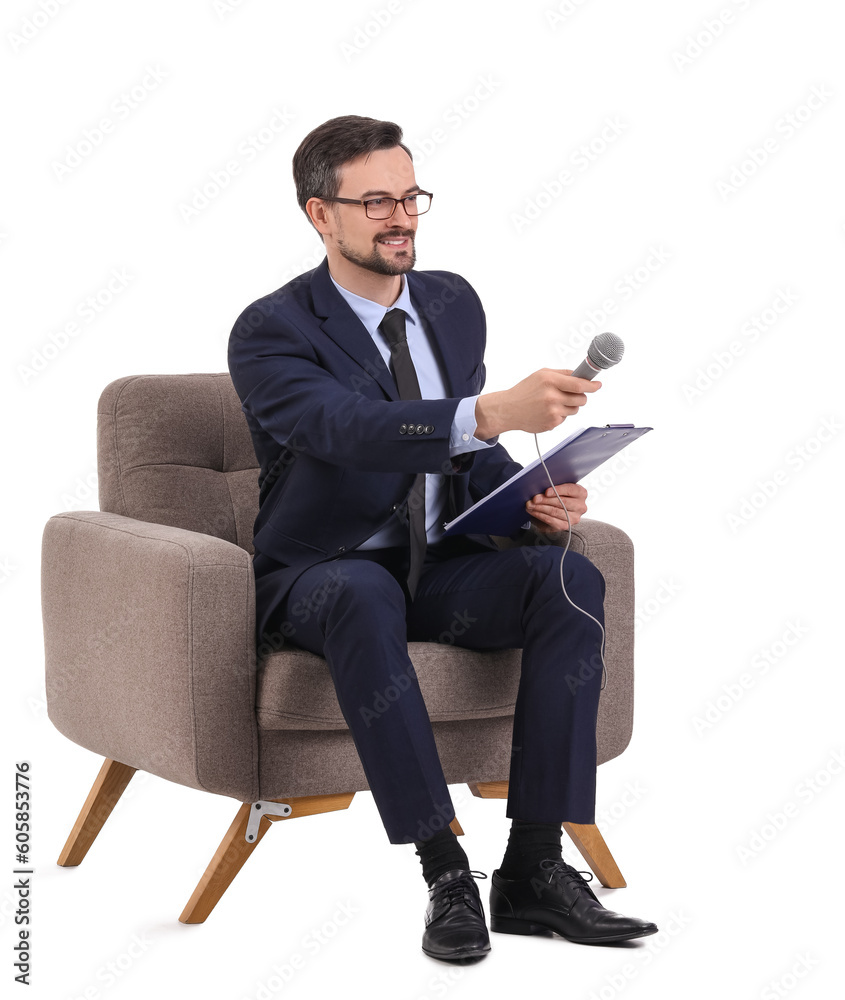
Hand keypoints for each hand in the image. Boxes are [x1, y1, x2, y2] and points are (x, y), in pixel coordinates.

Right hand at [474, 369, 600, 438]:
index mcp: (550, 381)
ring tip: (555, 403)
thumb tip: (580, 375)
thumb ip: (561, 374)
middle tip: (572, 394)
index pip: (579, 384)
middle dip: (580, 396)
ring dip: (570, 406)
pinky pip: (565, 418)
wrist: (508, 409)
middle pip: (581, 398)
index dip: (592, 385)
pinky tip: (548, 411)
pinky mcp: (551, 423)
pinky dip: (560, 415)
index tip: (597, 385)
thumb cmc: (524, 391)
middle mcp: (552, 396)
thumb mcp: (541, 375)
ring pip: (575, 410)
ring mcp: (552, 412)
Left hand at [525, 483, 586, 532]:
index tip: (546, 491)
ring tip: (530, 504)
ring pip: (555, 512)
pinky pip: (551, 520)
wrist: (560, 510)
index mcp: (581, 493)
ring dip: (540, 508)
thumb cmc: (559, 495)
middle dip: (546, 500)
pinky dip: (540, 515)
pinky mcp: (566, 526)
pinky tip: (533, 511)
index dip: (558, 490)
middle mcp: (581, 506)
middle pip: (562, 502)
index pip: (570, 490)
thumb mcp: (559, 488)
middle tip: (534, 498)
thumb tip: (541, 488)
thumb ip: (554, 487)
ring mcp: (574, 518)